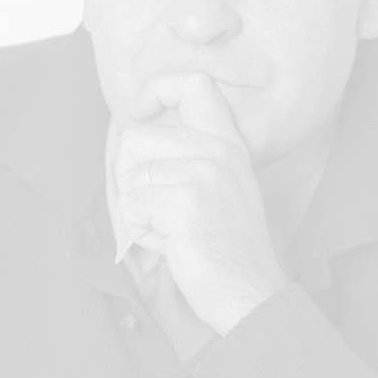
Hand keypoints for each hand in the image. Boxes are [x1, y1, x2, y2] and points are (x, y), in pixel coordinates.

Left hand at [116, 72, 288, 333]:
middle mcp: (218, 151)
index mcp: (227, 144)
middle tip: (153, 211)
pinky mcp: (185, 203)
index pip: (193, 84)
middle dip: (129, 179)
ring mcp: (203, 174)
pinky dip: (139, 233)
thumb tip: (128, 138)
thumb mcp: (220, 188)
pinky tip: (171, 245)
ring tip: (170, 232)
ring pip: (129, 178)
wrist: (249, 293)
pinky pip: (130, 207)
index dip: (155, 90)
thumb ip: (187, 157)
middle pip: (135, 138)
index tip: (140, 114)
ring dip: (137, 213)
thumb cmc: (225, 249)